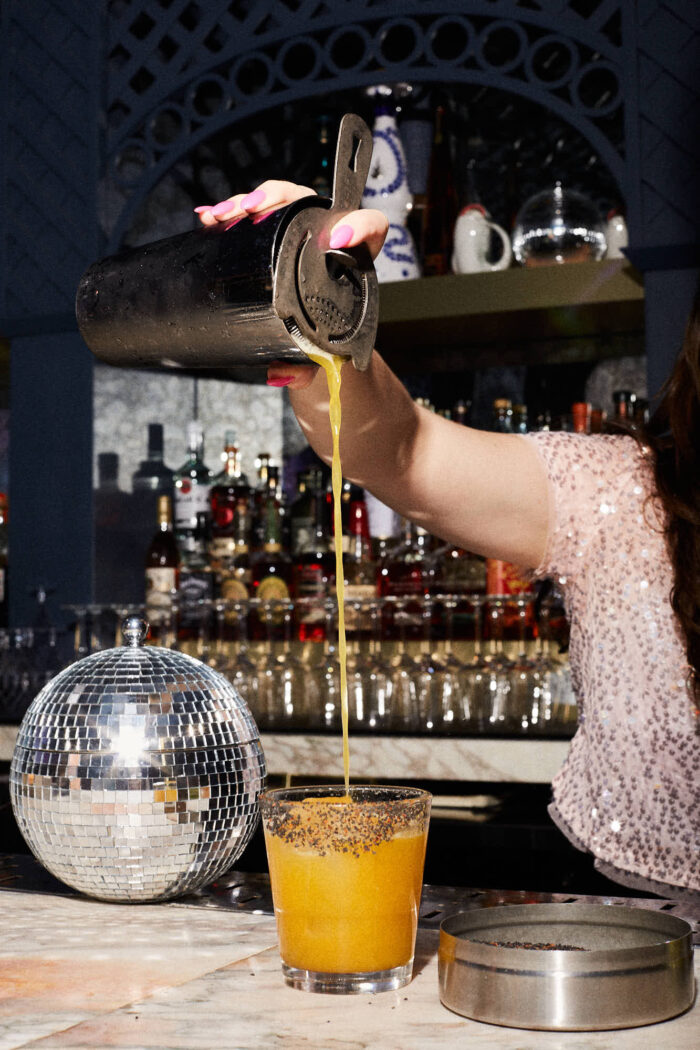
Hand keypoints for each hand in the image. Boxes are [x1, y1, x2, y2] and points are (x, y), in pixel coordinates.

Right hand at [195, 181, 387, 388]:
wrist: (319, 339)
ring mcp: (298, 231)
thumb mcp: (325, 355)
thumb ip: (309, 367)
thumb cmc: (329, 340)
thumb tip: (279, 374)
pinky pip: (253, 214)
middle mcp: (328, 235)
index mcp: (357, 259)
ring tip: (221, 216)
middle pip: (308, 201)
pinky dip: (228, 211)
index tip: (338, 238)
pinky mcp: (273, 234)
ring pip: (276, 201)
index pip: (370, 226)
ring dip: (244, 202)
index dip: (360, 225)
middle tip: (251, 211)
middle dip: (277, 198)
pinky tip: (207, 217)